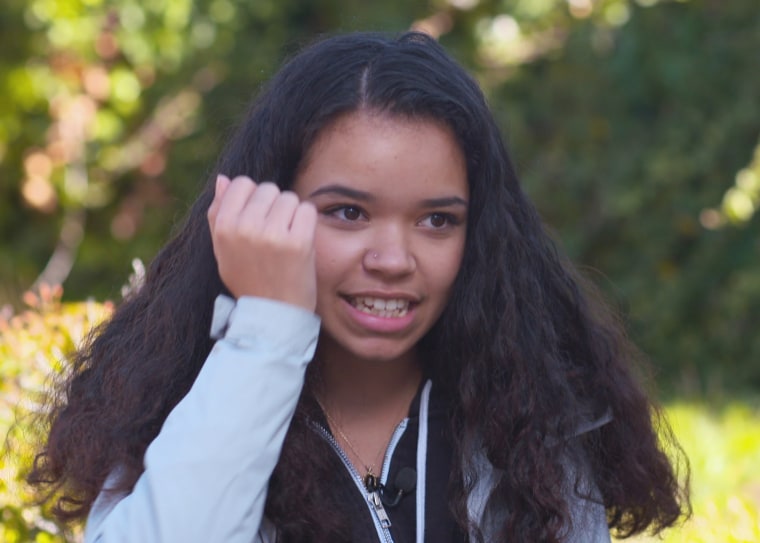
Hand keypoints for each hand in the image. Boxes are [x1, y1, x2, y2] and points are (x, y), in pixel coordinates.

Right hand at [207, 174, 317, 311]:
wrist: (273, 313)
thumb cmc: (248, 279)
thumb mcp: (223, 250)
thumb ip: (218, 213)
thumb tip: (223, 178)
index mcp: (224, 227)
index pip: (241, 183)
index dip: (253, 199)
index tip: (257, 219)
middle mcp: (246, 228)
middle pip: (268, 189)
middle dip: (273, 206)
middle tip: (273, 234)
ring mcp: (272, 234)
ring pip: (289, 198)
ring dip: (291, 214)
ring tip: (285, 239)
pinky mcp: (298, 242)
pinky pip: (307, 210)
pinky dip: (307, 222)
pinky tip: (300, 241)